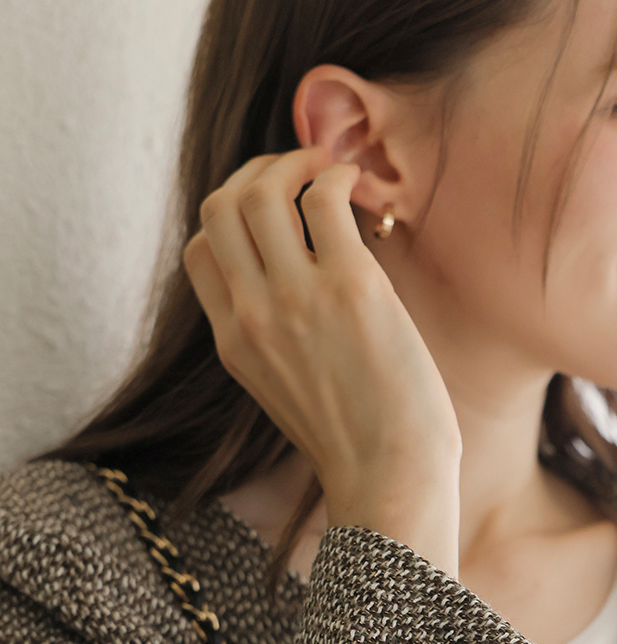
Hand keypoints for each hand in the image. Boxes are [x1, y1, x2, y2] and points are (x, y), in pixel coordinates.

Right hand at [182, 146, 461, 577]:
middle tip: (302, 174)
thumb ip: (279, 343)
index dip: (232, 216)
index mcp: (233, 344)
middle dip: (258, 173)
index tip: (274, 211)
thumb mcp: (291, 395)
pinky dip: (338, 178)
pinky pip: (324, 199)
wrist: (389, 480)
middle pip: (220, 207)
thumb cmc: (360, 446)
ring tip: (332, 170)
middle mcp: (252, 315)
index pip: (200, 251)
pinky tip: (361, 191)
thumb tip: (308, 294)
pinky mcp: (349, 287)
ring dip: (296, 162)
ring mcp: (295, 299)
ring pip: (261, 190)